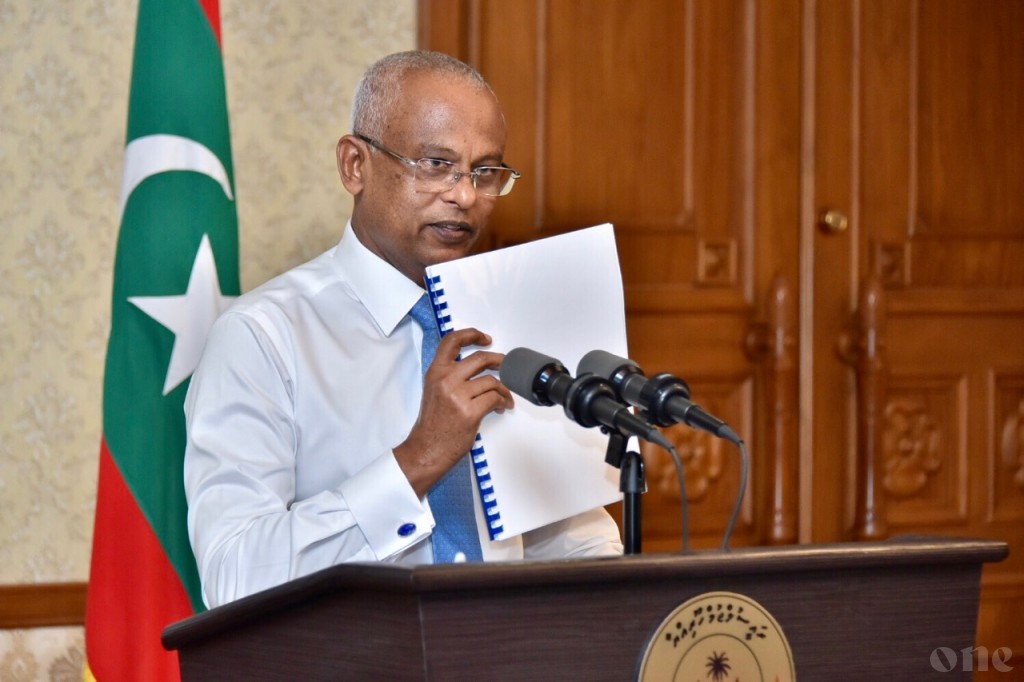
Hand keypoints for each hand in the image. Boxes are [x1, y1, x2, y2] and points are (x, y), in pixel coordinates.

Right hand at [394, 328, 514, 496]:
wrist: (427, 448)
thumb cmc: (432, 424)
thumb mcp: (434, 390)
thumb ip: (450, 375)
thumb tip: (474, 367)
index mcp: (435, 372)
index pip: (452, 341)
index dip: (471, 334)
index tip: (485, 338)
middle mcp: (446, 380)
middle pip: (480, 358)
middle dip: (499, 360)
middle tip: (505, 365)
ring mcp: (458, 396)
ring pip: (492, 381)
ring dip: (504, 389)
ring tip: (504, 397)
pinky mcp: (470, 412)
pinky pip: (495, 398)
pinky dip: (504, 401)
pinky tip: (502, 407)